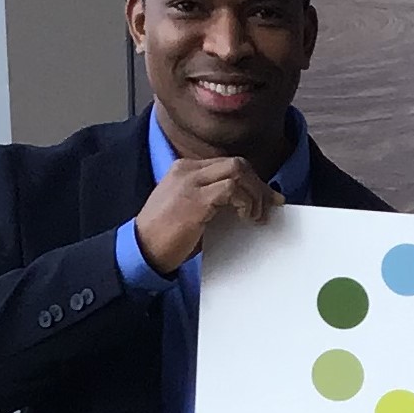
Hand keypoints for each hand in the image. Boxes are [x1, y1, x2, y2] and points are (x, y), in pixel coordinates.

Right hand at [134, 156, 281, 275]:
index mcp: (186, 169)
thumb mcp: (191, 209)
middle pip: (237, 164)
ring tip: (256, 216)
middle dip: (259, 185)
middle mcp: (188, 170)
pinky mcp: (194, 200)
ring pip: (237, 171)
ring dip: (255, 194)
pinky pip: (231, 189)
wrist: (142, 249)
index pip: (229, 164)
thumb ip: (214, 200)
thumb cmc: (166, 235)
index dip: (253, 180)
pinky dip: (245, 202)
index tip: (269, 198)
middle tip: (271, 206)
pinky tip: (245, 217)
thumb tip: (247, 204)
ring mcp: (190, 183)